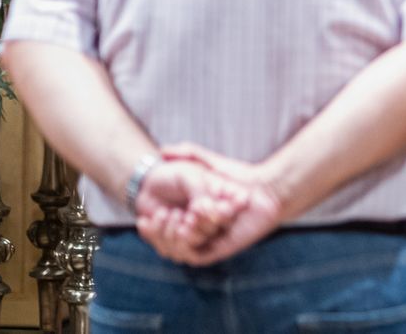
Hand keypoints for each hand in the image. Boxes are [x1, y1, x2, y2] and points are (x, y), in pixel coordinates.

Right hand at [142, 143, 284, 265]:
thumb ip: (188, 153)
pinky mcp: (216, 250)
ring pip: (175, 249)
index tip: (142, 216)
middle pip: (165, 241)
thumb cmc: (238, 175)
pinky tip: (181, 225)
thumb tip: (162, 151)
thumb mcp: (208, 162)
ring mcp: (205, 243)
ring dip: (167, 235)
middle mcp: (197, 233)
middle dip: (156, 231)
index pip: (162, 228)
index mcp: (191, 217)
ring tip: (168, 216)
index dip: (150, 225)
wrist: (263, 190)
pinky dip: (183, 243)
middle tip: (154, 215)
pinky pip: (192, 254)